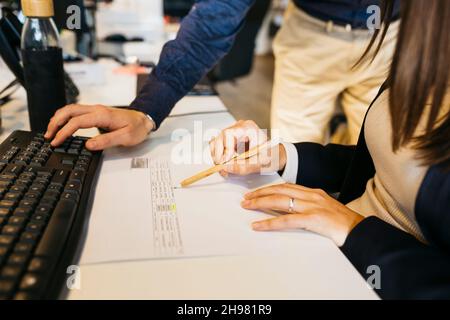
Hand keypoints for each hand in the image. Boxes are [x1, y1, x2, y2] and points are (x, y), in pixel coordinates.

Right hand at [45, 104, 154, 150]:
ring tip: (50, 131)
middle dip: (55, 122)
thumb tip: (89, 145)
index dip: (64, 132)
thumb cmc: (136, 128)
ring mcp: (95, 109)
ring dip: (58, 118)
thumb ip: (107, 141)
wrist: (144, 119)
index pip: (77, 122)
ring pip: (71, 109)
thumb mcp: (125, 138)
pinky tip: (61, 125)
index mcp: (102, 115)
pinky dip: (65, 117)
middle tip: (48, 136)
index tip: (56, 142)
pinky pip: (76, 111)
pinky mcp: (95, 112)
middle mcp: (97, 109)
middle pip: (69, 111)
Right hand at [209, 120, 286, 176]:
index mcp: (249, 128)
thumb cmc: (272, 156)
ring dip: (216, 155)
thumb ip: (243, 166)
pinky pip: (218, 144)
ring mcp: (234, 131)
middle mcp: (240, 127)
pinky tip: (223, 163)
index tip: (224, 162)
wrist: (276, 155)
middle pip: (221, 136)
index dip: (225, 149)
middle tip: (222, 168)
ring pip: (217, 140)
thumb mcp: (260, 163)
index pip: (229, 134)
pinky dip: (217, 154)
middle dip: (219, 154)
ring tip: (222, 167)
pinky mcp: (230, 138)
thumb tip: (225, 168)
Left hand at [241, 183, 363, 245]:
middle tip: (246, 198)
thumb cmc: (344, 224)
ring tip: (247, 206)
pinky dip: (269, 222)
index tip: (257, 192)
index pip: (287, 186)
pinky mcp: (313, 219)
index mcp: (314, 192)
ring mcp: (312, 206)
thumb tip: (291, 212)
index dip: (269, 188)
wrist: (360, 231)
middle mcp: (312, 196)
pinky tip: (258, 225)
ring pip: (280, 201)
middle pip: (280, 190)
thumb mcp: (325, 210)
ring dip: (260, 203)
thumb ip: (309, 208)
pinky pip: (286, 220)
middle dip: (260, 193)